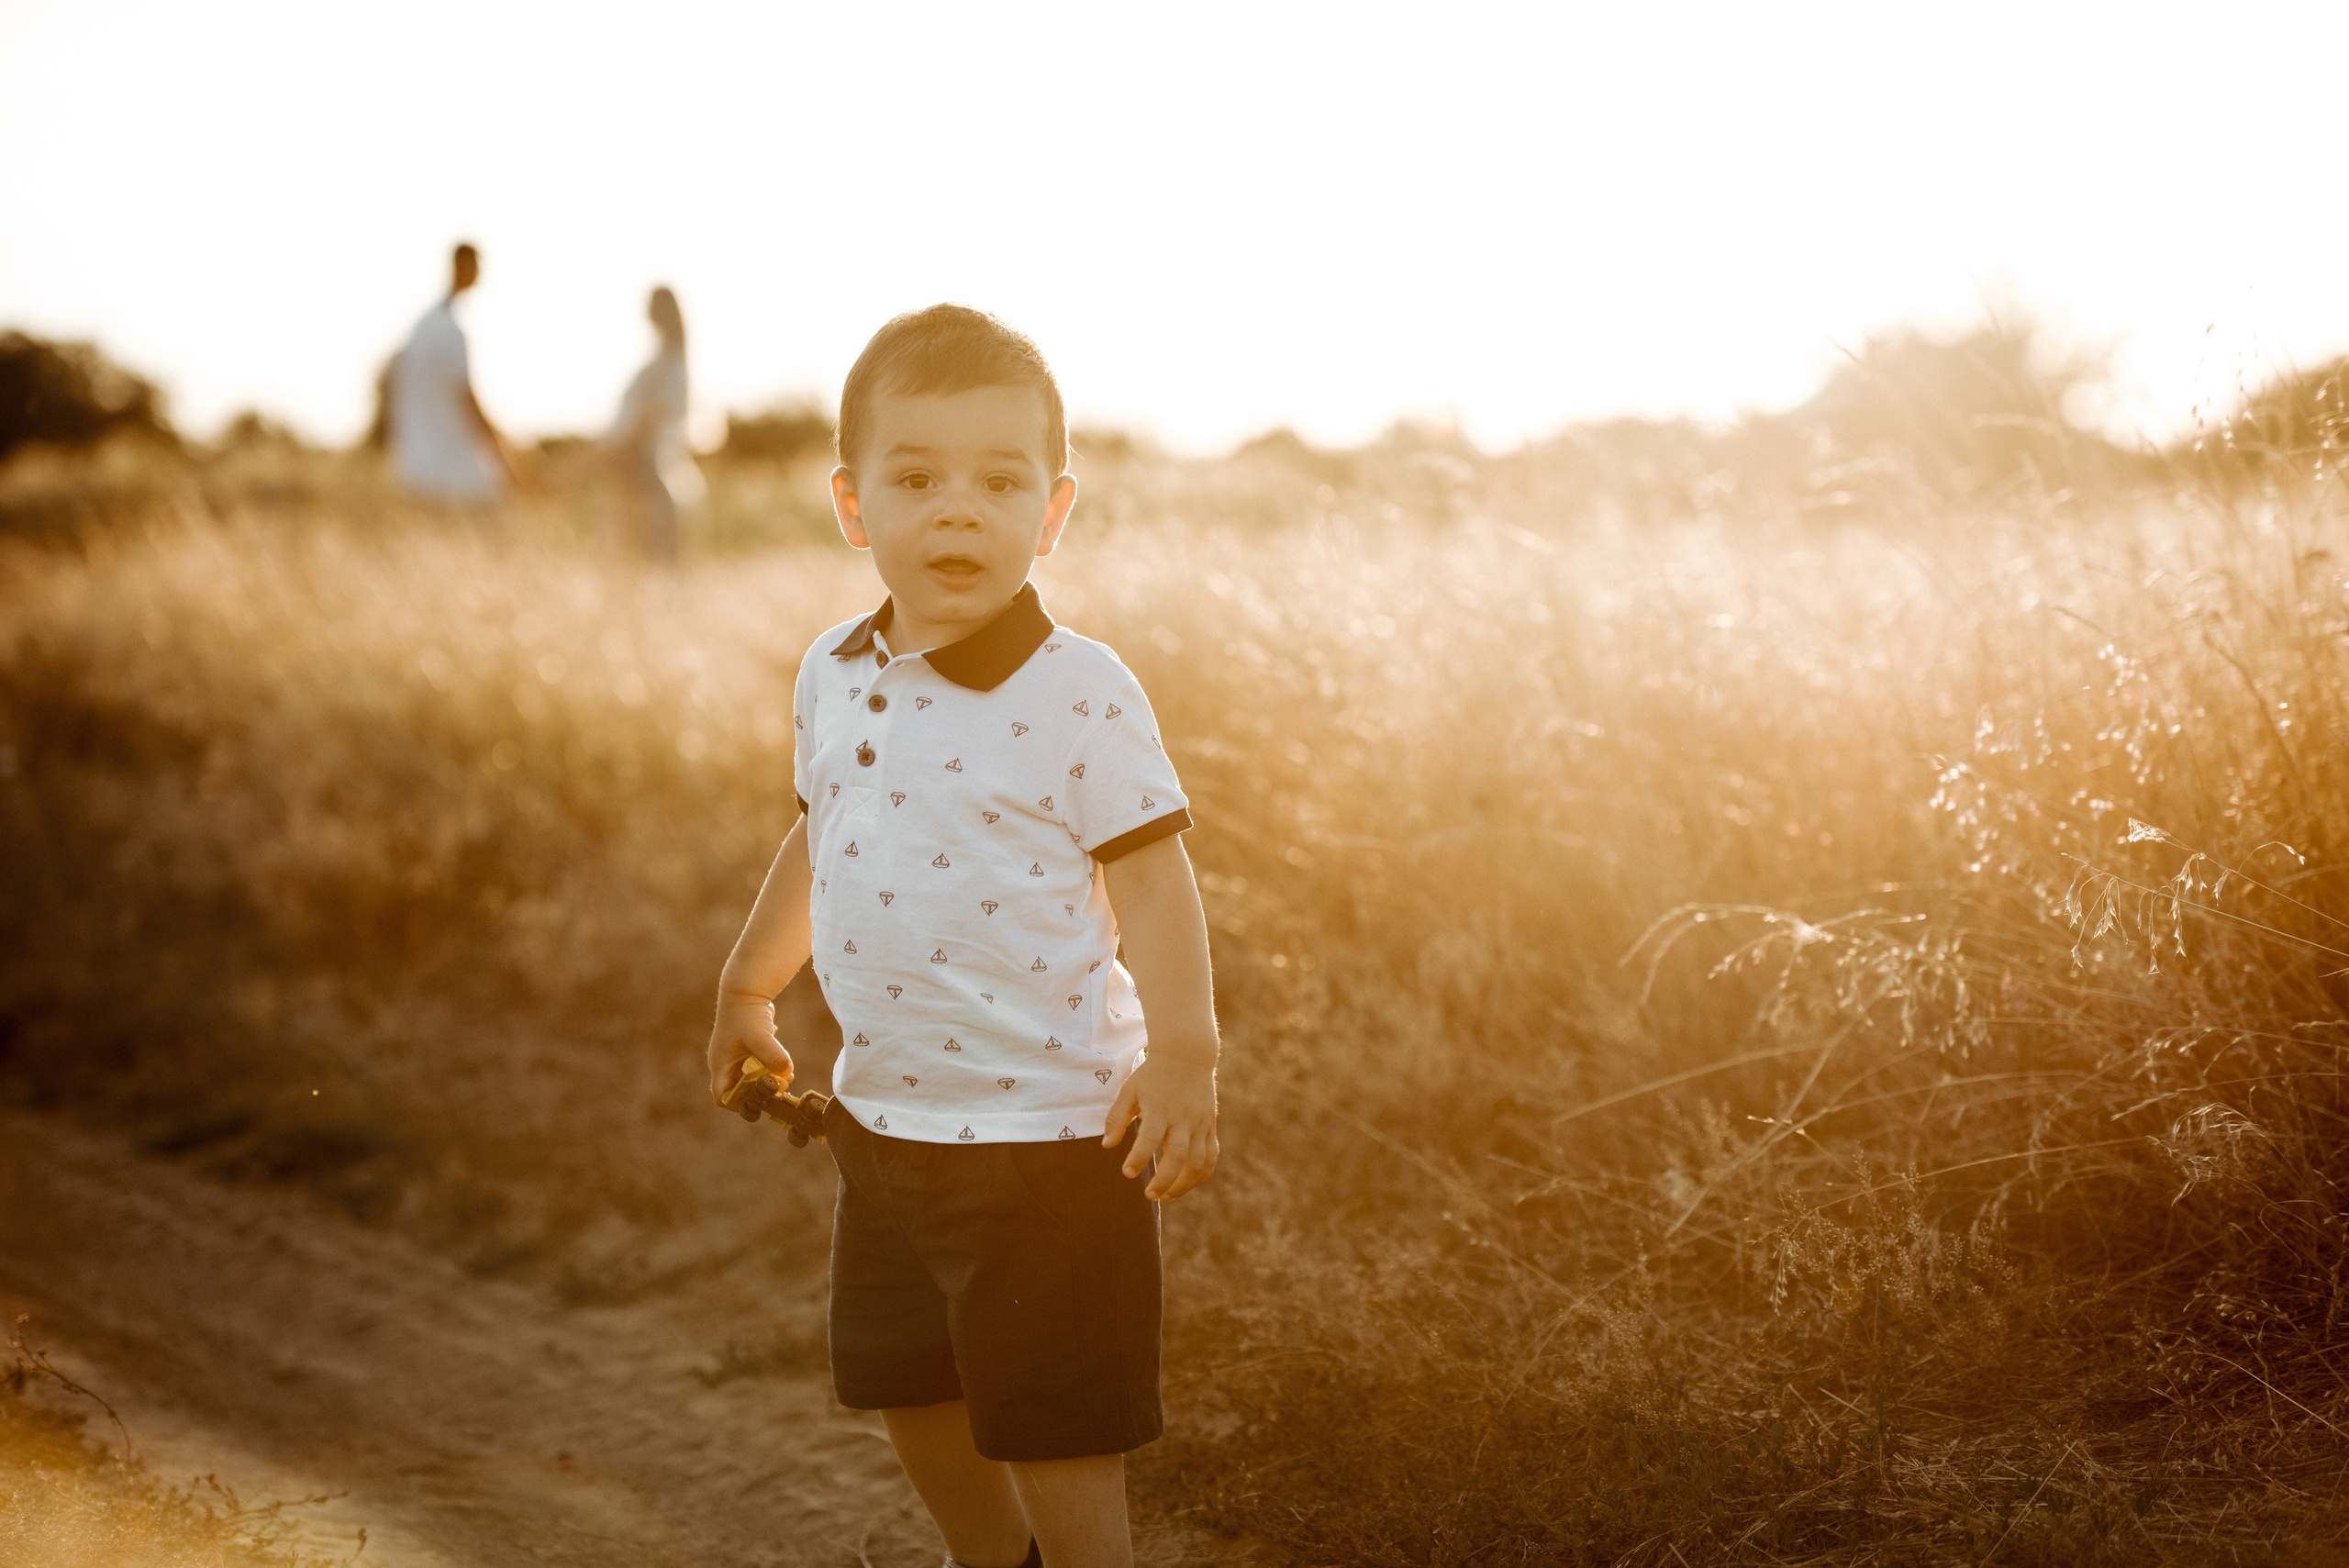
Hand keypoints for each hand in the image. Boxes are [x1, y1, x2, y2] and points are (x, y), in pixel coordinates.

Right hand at [708, 994, 792, 1109]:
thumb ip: (772, 1054)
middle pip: (740, 1091)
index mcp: (721, 1064)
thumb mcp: (759, 1035)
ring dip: (770, 1081)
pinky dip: (772, 1070)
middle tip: (780, 1088)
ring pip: (753, 1080)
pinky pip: (760, 1068)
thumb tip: (786, 1072)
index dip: (738, 1103)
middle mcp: (727, 1064)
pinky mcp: (749, 1051)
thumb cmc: (746, 1013)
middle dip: (761, 1092)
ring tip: (786, 1077)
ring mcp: (737, 1058)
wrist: (747, 991)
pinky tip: (785, 1065)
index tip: (759, 1100)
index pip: (722, 1096)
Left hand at [1102, 1050, 1217, 1199]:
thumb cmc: (1152, 1075)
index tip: (1127, 1173)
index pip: (1149, 1139)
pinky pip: (1211, 1156)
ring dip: (1183, 1184)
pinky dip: (1202, 1175)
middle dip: (1164, 1181)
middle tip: (1149, 1195)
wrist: (1187, 1055)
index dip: (1138, 1158)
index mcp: (1160, 1109)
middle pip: (1178, 1157)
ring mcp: (1200, 1124)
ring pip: (1198, 1162)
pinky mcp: (1210, 1127)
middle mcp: (1183, 1119)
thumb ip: (1117, 1117)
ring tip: (1166, 1196)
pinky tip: (1188, 1184)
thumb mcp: (1130, 1090)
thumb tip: (1107, 1146)